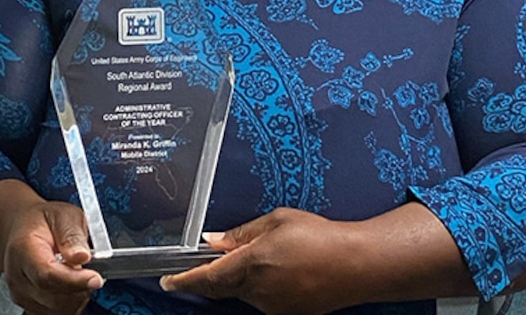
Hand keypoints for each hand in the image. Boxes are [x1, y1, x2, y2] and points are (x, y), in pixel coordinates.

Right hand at [1, 200, 103, 314]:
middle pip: (54, 298)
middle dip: (81, 287)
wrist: (23, 229)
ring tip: (79, 274)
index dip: (74, 280)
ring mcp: (21, 294)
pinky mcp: (29, 306)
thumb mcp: (63, 215)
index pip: (47, 275)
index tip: (96, 278)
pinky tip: (72, 285)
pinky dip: (71, 303)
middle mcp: (18, 276)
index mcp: (23, 249)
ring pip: (58, 310)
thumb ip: (72, 234)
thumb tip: (81, 256)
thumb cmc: (43, 221)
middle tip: (91, 269)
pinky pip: (58, 313)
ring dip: (77, 296)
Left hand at [159, 207, 363, 314]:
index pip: (207, 277)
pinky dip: (263, 284)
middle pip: (222, 286)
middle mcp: (258, 290)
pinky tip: (285, 269)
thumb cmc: (321, 237)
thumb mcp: (277, 221)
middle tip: (221, 257)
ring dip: (244, 276)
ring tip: (276, 255)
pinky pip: (262, 298)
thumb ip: (241, 233)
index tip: (167, 281)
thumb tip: (214, 241)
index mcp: (252, 263)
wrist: (358, 264)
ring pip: (243, 292)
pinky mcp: (286, 313)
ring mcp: (272, 305)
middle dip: (215, 274)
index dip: (183, 280)